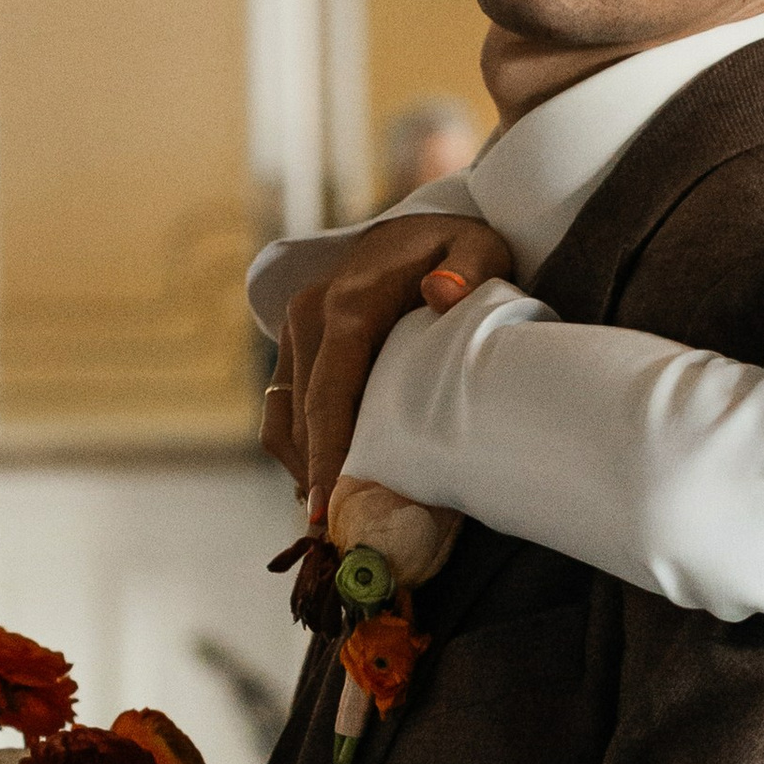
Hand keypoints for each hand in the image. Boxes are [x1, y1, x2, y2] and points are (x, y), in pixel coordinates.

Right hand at [263, 214, 513, 503]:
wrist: (418, 227)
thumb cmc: (458, 245)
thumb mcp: (480, 248)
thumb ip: (468, 269)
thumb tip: (441, 294)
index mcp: (348, 304)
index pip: (329, 392)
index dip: (327, 453)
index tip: (330, 507)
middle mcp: (310, 318)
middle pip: (302, 415)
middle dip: (314, 477)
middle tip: (336, 535)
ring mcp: (297, 333)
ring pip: (283, 417)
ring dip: (301, 467)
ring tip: (332, 517)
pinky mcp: (296, 346)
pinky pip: (284, 406)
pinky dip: (298, 447)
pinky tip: (324, 481)